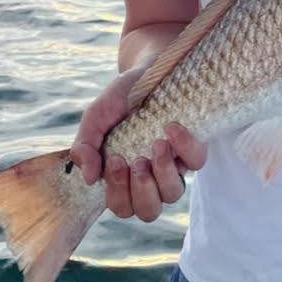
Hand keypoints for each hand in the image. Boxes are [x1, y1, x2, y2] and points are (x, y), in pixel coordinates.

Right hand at [68, 70, 207, 222]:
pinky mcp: (194, 148)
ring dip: (162, 174)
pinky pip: (196, 162)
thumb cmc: (120, 99)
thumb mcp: (96, 118)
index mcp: (124, 177)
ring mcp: (174, 164)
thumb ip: (85, 146)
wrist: (146, 70)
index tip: (115, 159)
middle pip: (149, 211)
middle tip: (134, 161)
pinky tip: (170, 128)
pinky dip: (184, 147)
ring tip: (155, 145)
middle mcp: (150, 177)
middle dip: (140, 191)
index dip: (118, 193)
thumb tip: (89, 179)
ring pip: (173, 194)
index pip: (122, 207)